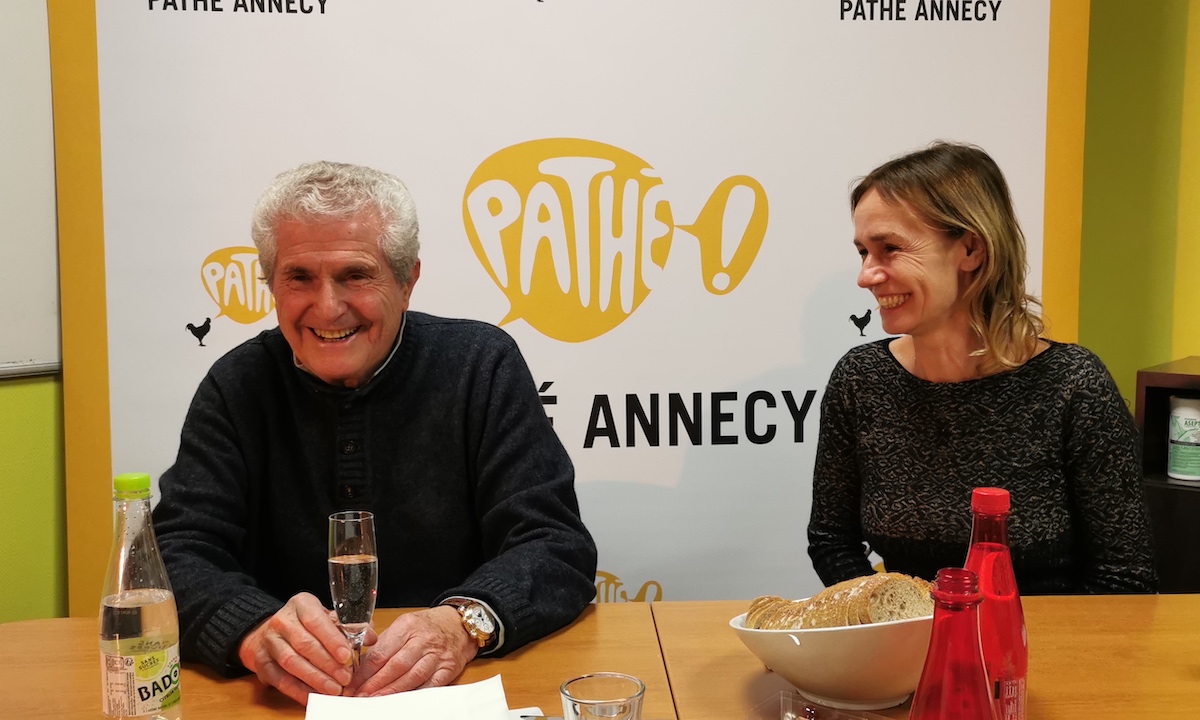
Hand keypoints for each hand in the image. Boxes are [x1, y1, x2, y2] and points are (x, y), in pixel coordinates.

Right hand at [237, 592, 373, 704]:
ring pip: (292, 662)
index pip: (316, 621)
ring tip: (334, 690)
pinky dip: (299, 691)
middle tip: (345, 678)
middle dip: (327, 664)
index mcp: (301, 604)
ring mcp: (269, 642)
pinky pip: (281, 680)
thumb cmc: (307, 626)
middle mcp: (282, 621)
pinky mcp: (262, 663)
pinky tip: (314, 697)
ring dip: (315, 679)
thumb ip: (349, 627)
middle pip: (305, 644)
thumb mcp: (328, 619)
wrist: (271, 633)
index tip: (347, 656)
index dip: (332, 640)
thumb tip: (371, 637)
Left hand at [346, 605, 476, 696]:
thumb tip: (361, 668)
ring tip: (375, 701)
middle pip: (395, 666)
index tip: (353, 684)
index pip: (381, 652)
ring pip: (411, 677)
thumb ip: (384, 644)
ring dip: (391, 691)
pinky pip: (430, 685)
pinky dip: (415, 694)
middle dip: (375, 684)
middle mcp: (423, 640)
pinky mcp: (448, 668)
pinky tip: (401, 701)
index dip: (364, 672)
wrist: (459, 625)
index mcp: (407, 626)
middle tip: (360, 696)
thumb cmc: (427, 626)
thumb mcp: (403, 626)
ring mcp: (437, 655)